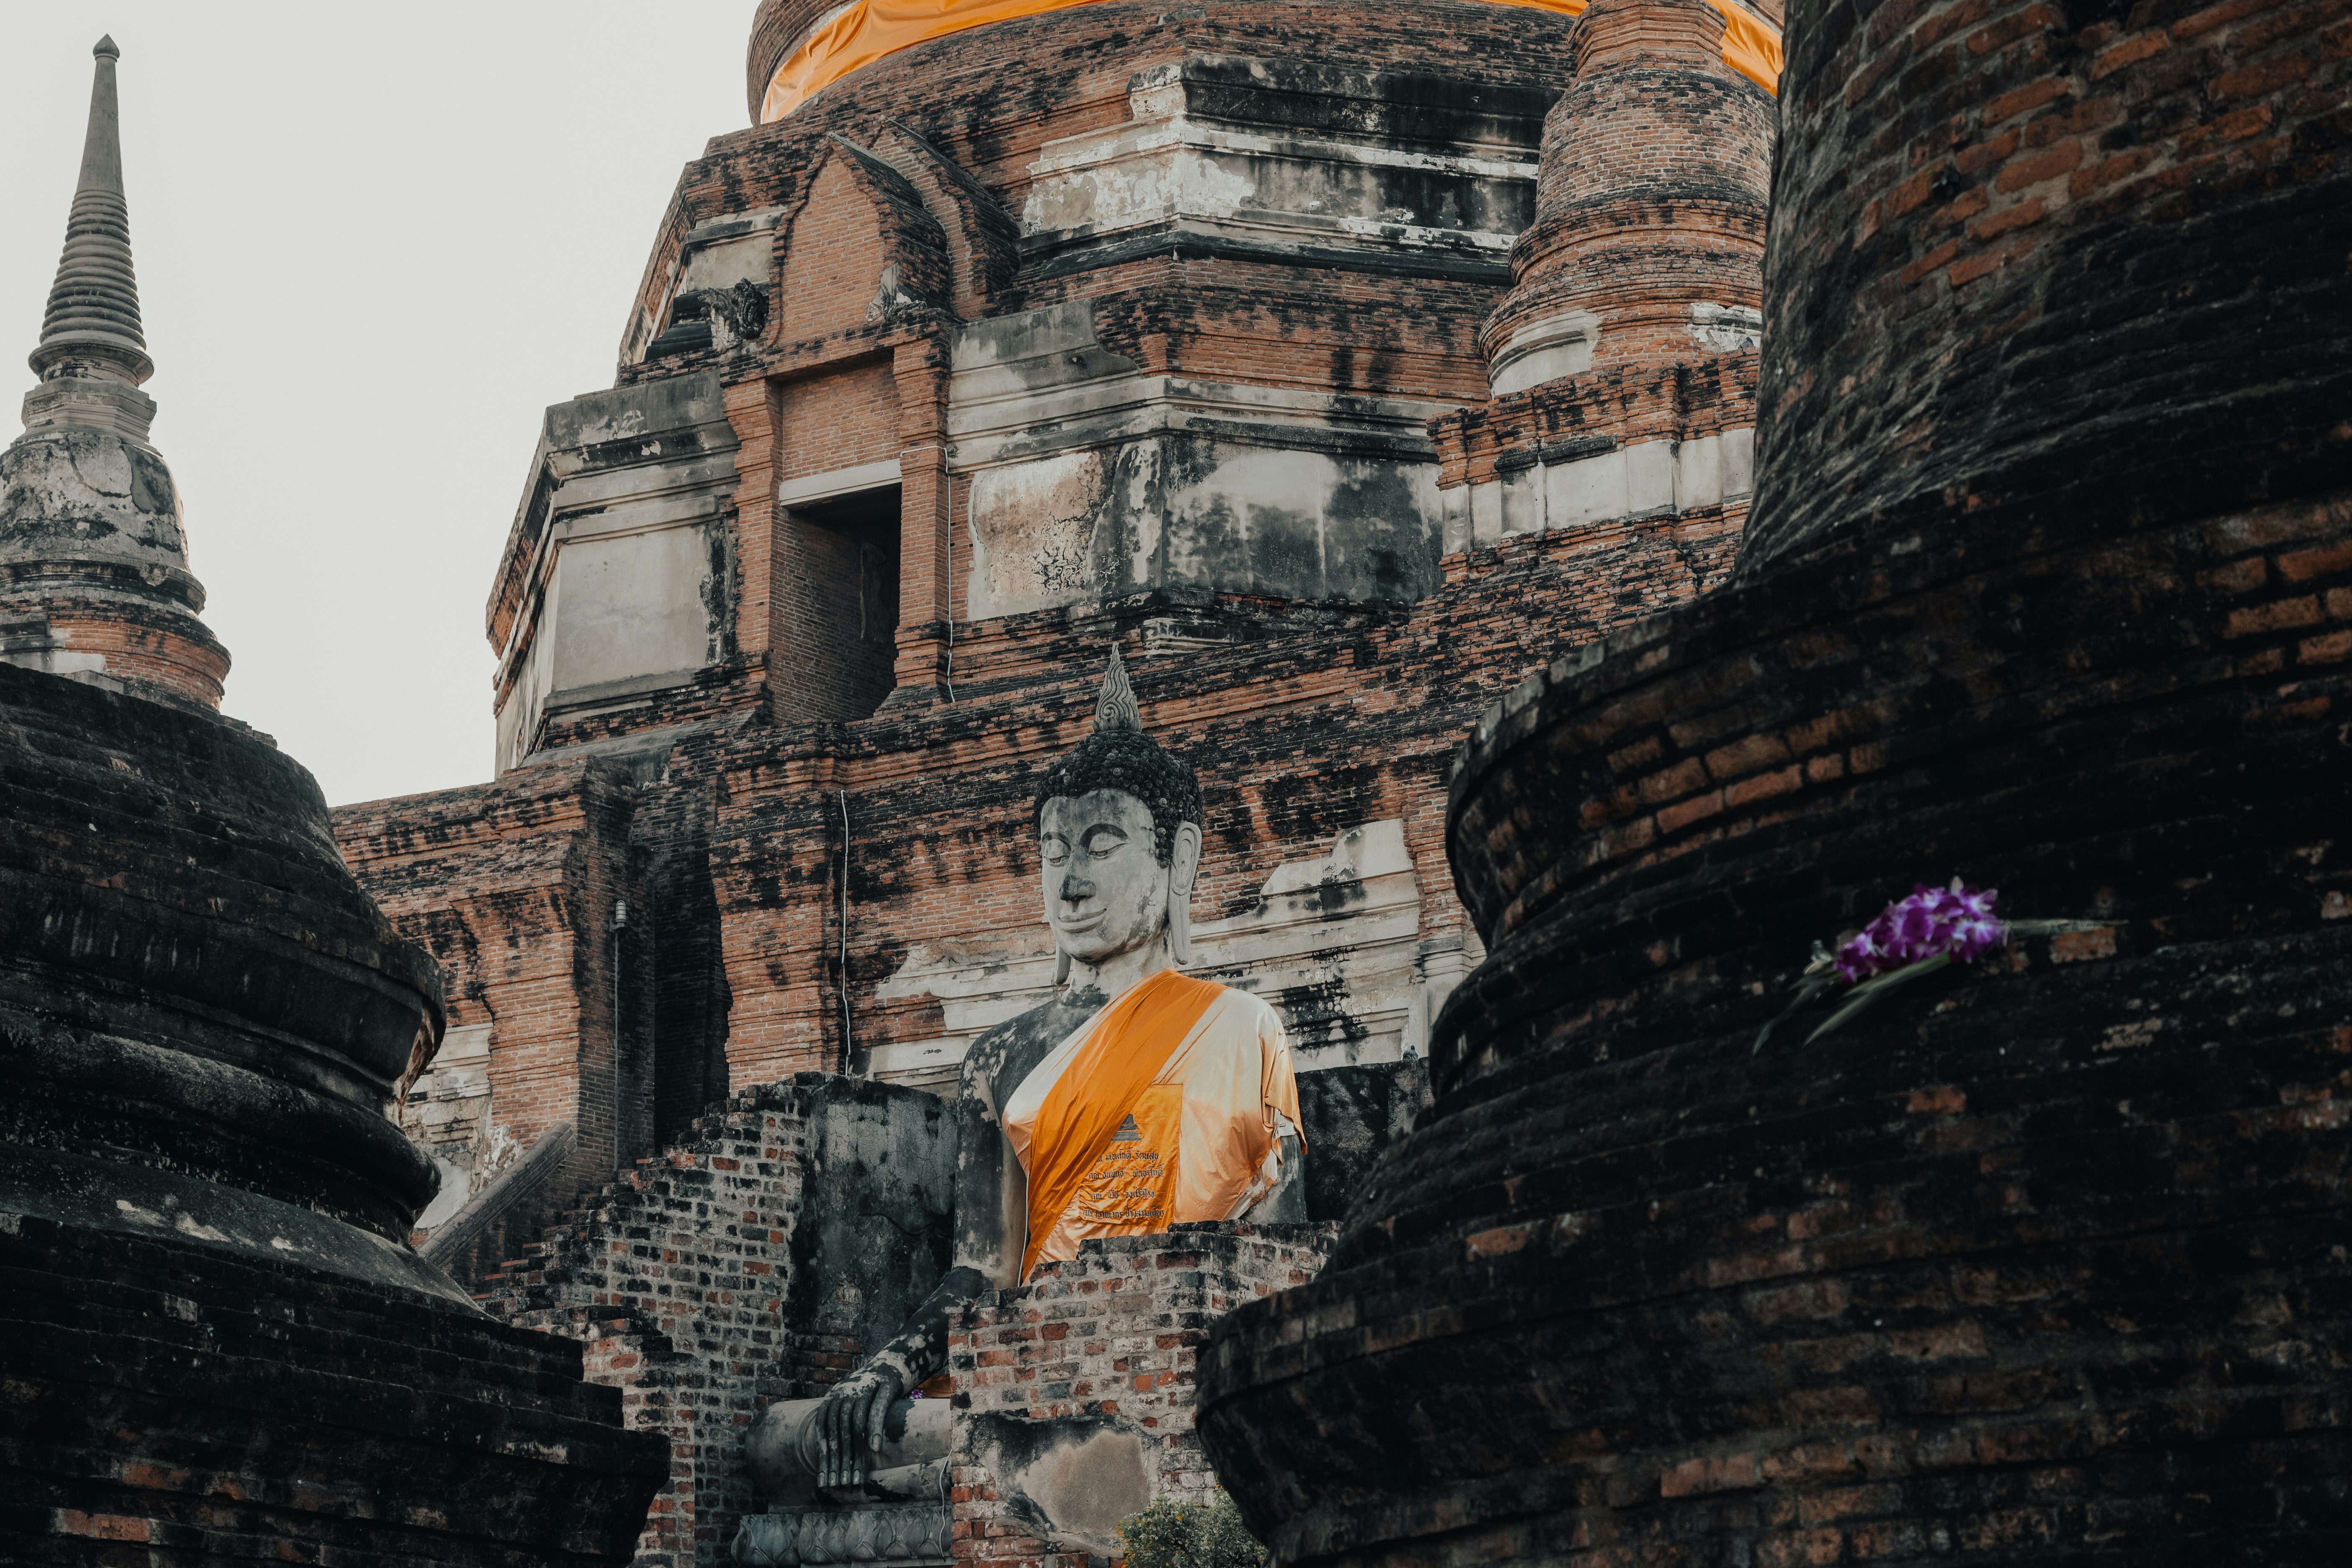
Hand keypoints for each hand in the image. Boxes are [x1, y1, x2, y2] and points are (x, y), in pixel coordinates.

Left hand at [815, 1360, 906, 1488]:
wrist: (895, 1361)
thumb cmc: (872, 1390)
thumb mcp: (851, 1403)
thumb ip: (839, 1424)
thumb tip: (827, 1457)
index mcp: (833, 1397)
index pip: (824, 1432)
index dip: (825, 1457)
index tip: (825, 1482)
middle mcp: (845, 1391)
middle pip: (839, 1432)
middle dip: (839, 1461)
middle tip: (841, 1485)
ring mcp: (864, 1387)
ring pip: (856, 1425)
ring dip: (856, 1454)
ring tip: (856, 1477)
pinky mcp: (885, 1386)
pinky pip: (877, 1410)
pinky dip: (875, 1429)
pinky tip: (875, 1449)